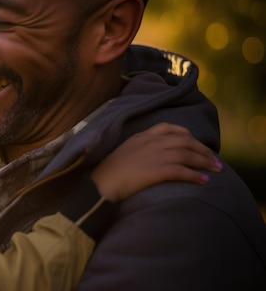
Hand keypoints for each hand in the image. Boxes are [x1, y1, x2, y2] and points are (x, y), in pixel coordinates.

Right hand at [91, 122, 221, 201]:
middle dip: (202, 149)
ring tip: (216, 170)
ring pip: (187, 154)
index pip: (168, 128)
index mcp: (140, 137)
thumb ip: (136, 152)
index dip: (187, 134)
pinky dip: (195, 176)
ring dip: (205, 162)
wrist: (97, 187)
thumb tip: (148, 160)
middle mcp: (149, 143)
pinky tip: (204, 182)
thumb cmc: (106, 176)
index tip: (196, 143)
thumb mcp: (121, 156)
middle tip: (215, 160)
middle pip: (184, 140)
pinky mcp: (155, 171)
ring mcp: (152, 156)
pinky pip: (181, 171)